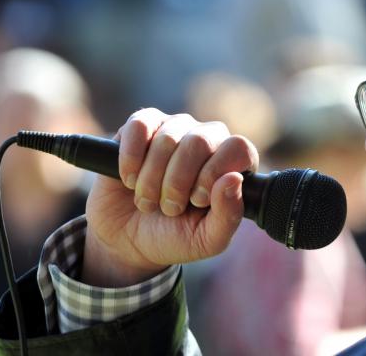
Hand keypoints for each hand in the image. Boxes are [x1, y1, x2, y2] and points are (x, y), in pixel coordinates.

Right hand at [82, 108, 258, 286]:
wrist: (127, 238)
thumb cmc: (174, 236)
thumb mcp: (206, 240)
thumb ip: (228, 215)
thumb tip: (234, 179)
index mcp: (233, 163)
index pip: (238, 148)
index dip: (214, 174)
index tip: (197, 201)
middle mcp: (209, 139)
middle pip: (200, 141)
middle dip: (177, 182)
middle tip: (170, 208)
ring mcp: (176, 127)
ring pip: (167, 138)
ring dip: (151, 180)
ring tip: (148, 200)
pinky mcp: (143, 125)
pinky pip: (139, 126)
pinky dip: (130, 159)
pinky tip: (129, 180)